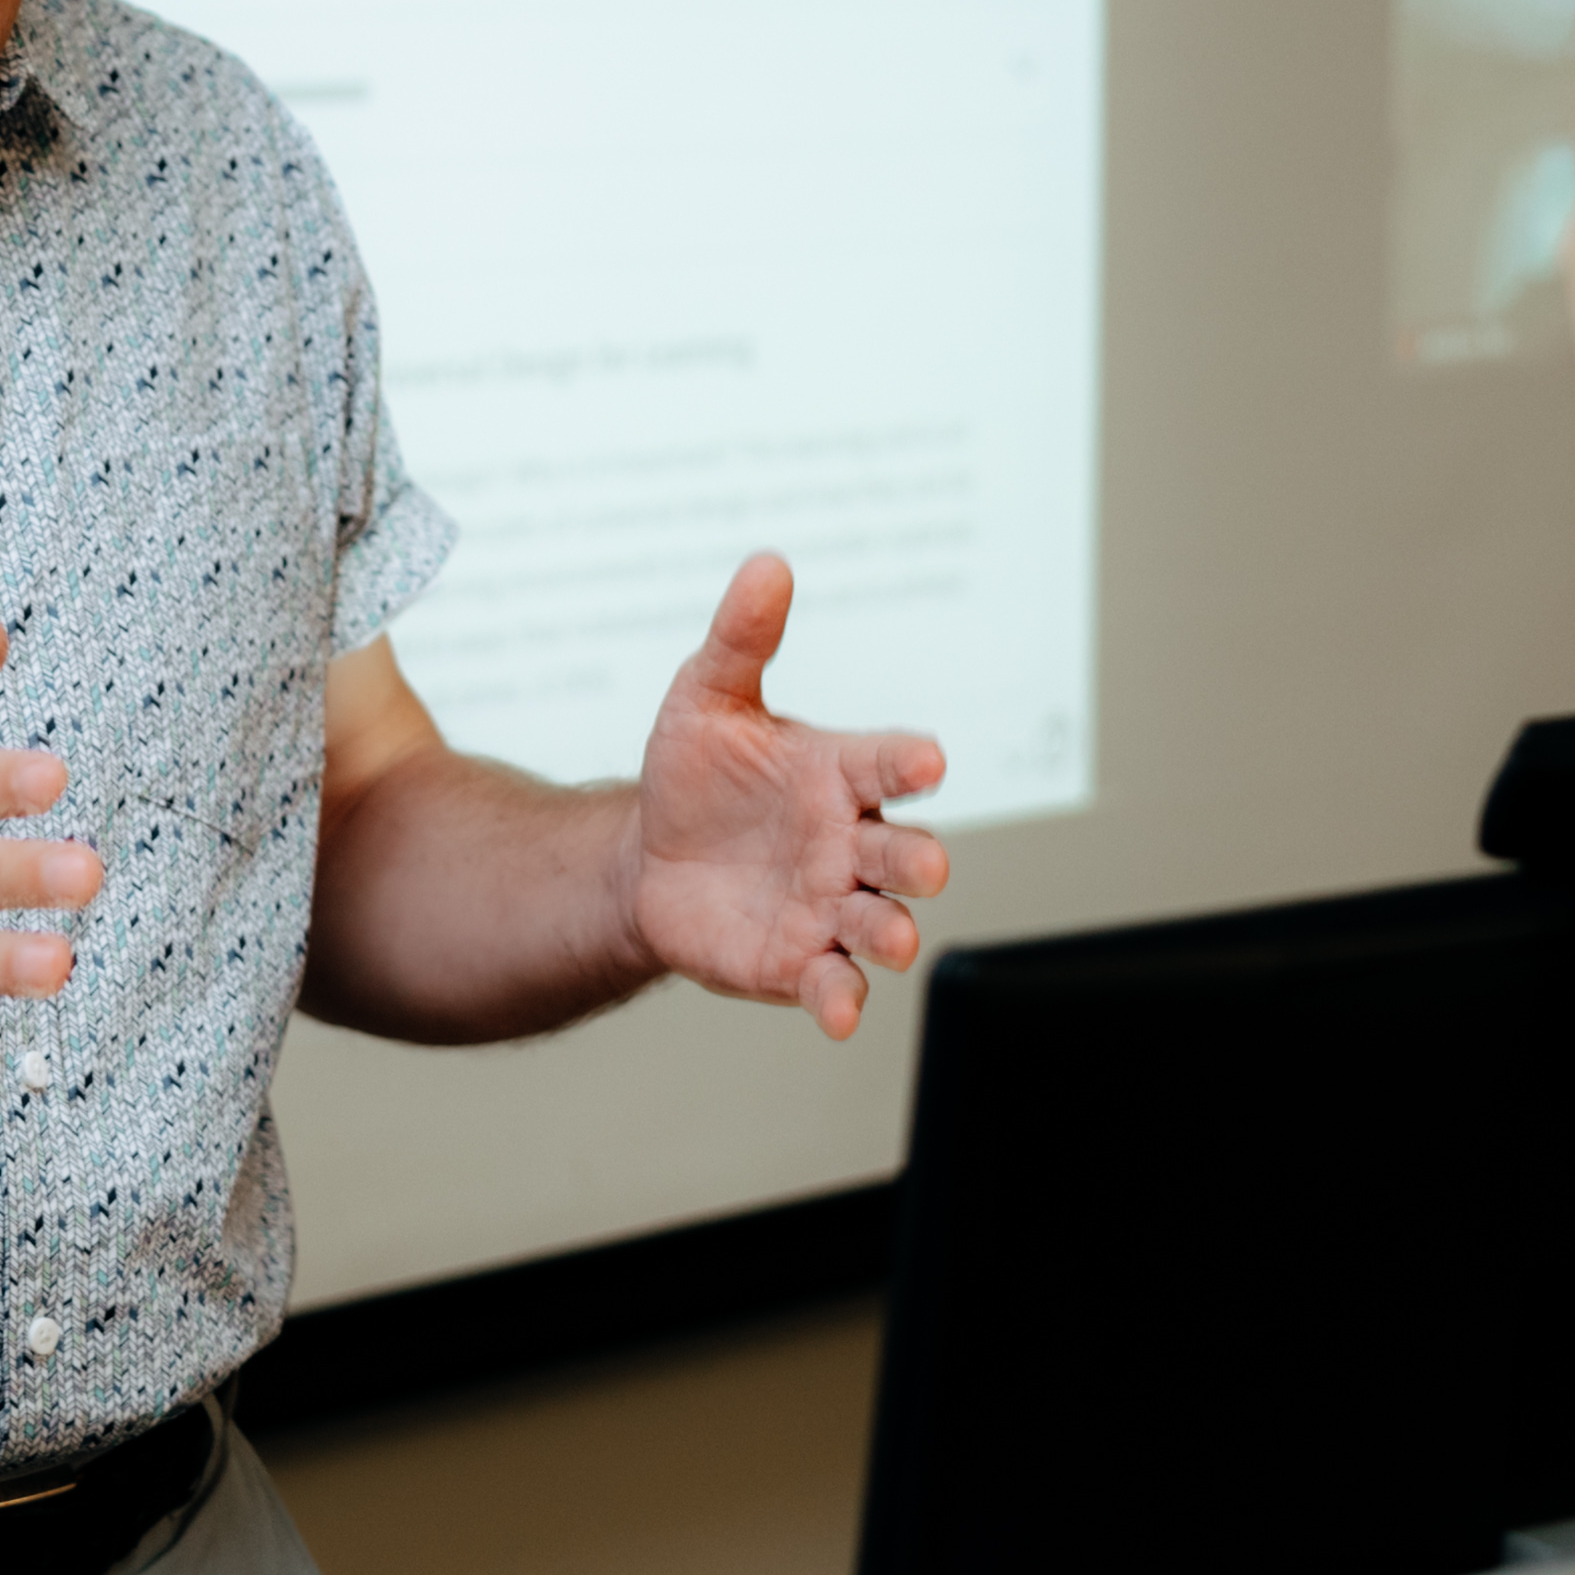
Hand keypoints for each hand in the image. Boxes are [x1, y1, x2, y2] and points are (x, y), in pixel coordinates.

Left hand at [608, 554, 948, 1039]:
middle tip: (924, 865)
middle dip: (918, 860)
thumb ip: (742, 638)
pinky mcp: (799, 961)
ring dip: (894, 931)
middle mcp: (850, 842)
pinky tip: (841, 1011)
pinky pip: (835, 982)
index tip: (925, 762)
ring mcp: (830, 905)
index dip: (909, 763)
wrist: (648, 860)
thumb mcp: (706, 698)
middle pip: (906, 853)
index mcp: (840, 773)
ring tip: (892, 939)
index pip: (889, 763)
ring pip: (883, 922)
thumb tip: (766, 563)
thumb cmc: (695, 775)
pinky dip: (844, 998)